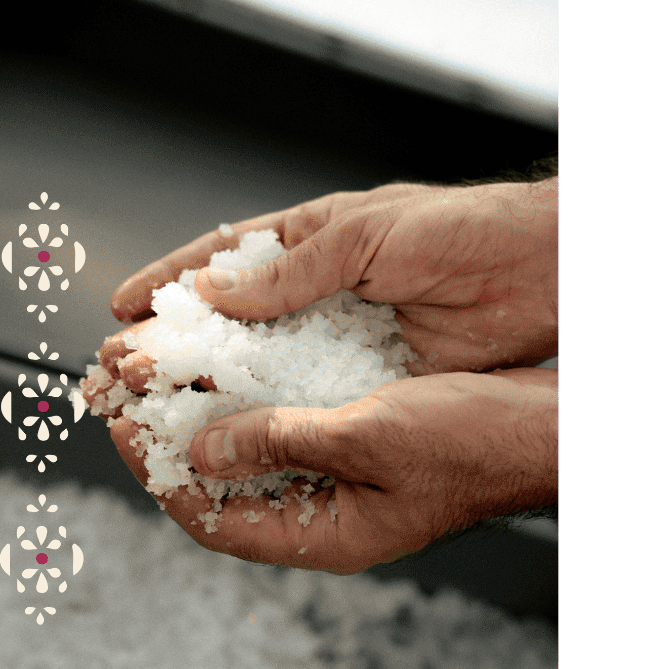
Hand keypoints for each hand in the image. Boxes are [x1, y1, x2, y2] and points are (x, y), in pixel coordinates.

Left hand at [106, 369, 557, 572]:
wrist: (553, 423)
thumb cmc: (480, 440)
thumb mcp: (370, 435)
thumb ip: (283, 442)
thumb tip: (204, 448)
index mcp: (329, 536)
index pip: (215, 521)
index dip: (160, 477)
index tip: (122, 429)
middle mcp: (326, 514)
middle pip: (221, 486)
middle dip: (169, 440)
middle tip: (124, 395)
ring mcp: (341, 481)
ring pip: (246, 451)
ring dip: (202, 412)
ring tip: (159, 373)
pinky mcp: (354, 442)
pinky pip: (281, 425)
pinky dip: (247, 396)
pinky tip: (222, 362)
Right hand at [108, 179, 558, 373]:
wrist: (548, 277)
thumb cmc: (464, 234)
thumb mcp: (365, 239)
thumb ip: (288, 272)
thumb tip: (212, 291)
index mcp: (312, 241)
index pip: (223, 259)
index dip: (168, 283)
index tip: (121, 307)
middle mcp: (316, 292)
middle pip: (227, 323)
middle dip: (171, 347)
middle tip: (121, 371)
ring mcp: (337, 339)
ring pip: (256, 367)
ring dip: (204, 389)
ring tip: (154, 408)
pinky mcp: (364, 380)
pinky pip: (300, 401)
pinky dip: (261, 416)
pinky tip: (223, 434)